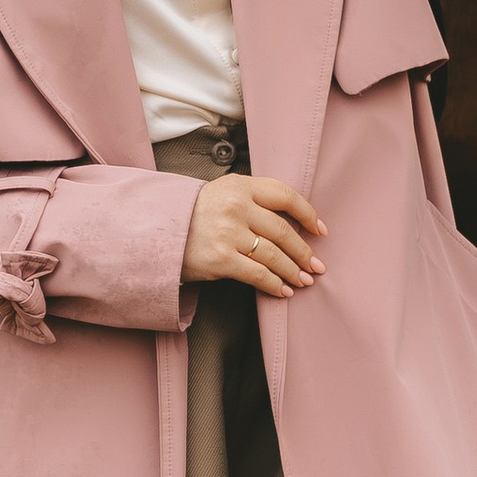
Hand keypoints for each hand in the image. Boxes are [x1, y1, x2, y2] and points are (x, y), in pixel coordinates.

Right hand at [184, 172, 324, 295]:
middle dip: (304, 252)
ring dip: (294, 271)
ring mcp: (229, 234)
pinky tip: (283, 290)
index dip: (308, 214)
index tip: (320, 230)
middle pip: (283, 231)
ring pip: (274, 255)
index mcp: (240, 186)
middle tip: (316, 266)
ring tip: (304, 280)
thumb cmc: (195, 213)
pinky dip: (274, 284)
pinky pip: (258, 275)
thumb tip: (293, 222)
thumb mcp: (223, 193)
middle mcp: (237, 207)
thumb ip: (254, 199)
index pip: (285, 195)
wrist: (156, 230)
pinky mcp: (221, 260)